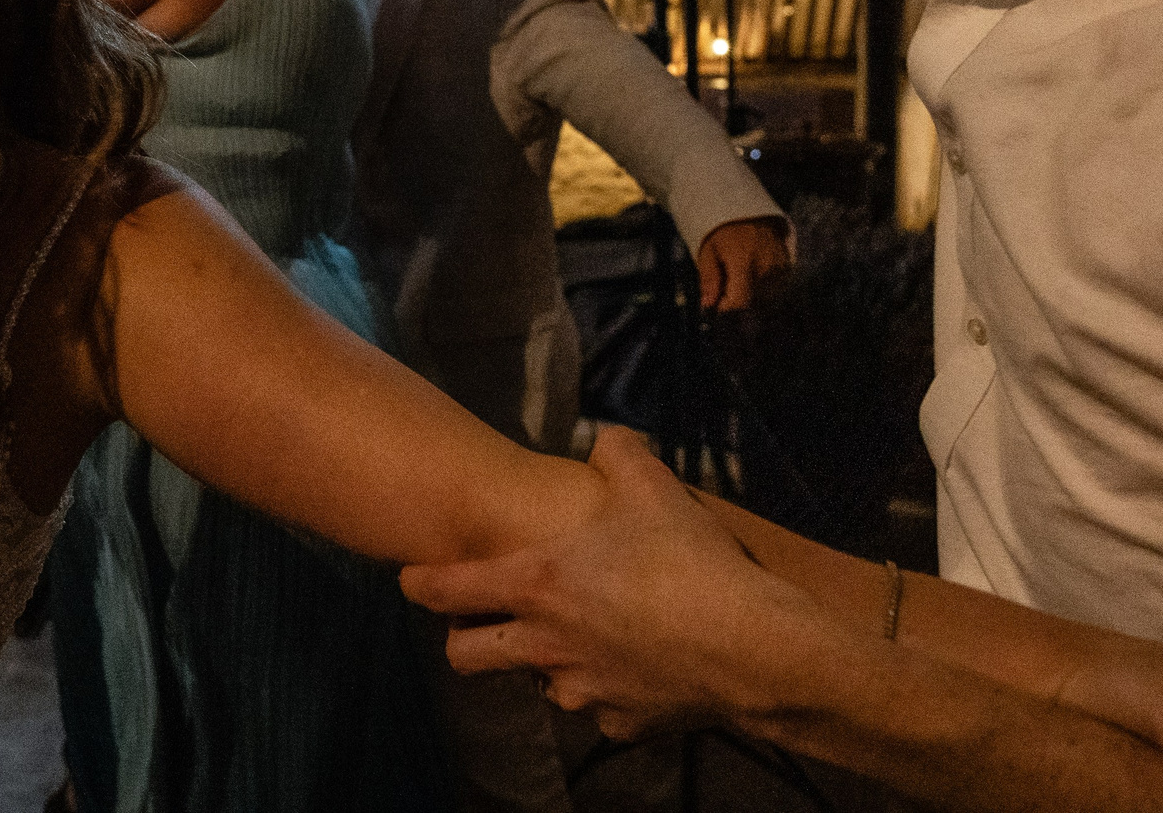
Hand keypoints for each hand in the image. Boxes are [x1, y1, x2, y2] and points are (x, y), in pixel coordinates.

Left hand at [401, 424, 830, 739]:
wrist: (751, 646)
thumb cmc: (688, 560)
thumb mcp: (650, 484)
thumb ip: (616, 451)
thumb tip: (604, 437)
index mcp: (535, 584)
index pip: (442, 591)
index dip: (418, 583)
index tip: (411, 578)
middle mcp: (543, 645)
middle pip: (465, 659)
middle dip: (464, 641)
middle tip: (484, 620)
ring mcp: (580, 691)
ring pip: (538, 684)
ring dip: (547, 664)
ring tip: (582, 639)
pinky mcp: (622, 725)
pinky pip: (603, 710)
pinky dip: (612, 692)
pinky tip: (643, 668)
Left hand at [697, 217, 789, 313]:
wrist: (751, 212)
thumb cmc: (724, 231)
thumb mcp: (708, 250)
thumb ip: (709, 279)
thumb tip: (707, 305)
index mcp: (744, 262)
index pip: (739, 302)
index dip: (726, 308)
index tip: (718, 302)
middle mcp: (766, 268)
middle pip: (751, 303)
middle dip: (736, 299)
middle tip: (727, 281)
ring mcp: (781, 269)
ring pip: (764, 300)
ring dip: (751, 295)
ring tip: (741, 274)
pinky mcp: (789, 269)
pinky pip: (776, 292)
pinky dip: (764, 289)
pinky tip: (754, 273)